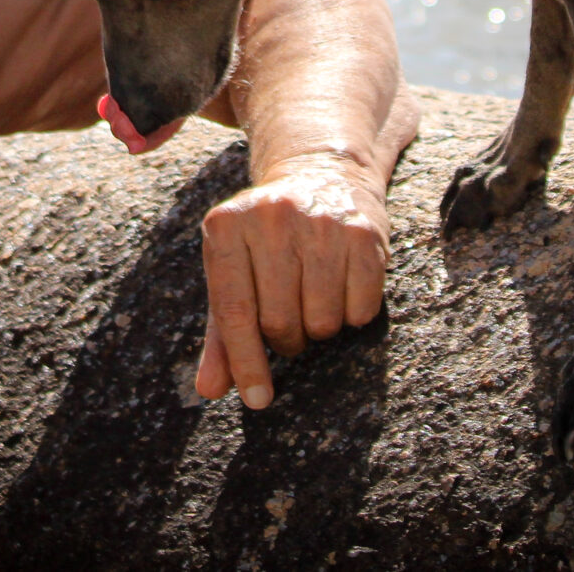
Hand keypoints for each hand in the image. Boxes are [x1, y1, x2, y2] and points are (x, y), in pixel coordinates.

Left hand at [193, 155, 389, 410]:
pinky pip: (360, 310)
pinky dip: (352, 314)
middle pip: (279, 322)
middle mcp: (271, 216)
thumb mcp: (233, 270)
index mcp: (226, 225)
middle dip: (285, 340)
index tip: (257, 400)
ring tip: (312, 300)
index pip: (234, 311)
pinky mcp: (363, 232)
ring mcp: (320, 221)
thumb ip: (221, 332)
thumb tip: (209, 391)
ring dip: (319, 328)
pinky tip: (342, 286)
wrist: (321, 172)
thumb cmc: (266, 238)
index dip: (246, 362)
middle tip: (289, 326)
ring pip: (322, 322)